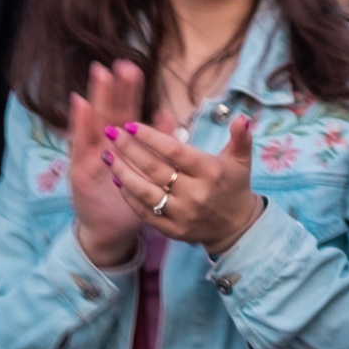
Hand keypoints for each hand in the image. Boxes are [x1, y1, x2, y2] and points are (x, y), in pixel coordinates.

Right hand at [66, 64, 149, 266]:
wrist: (112, 231)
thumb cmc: (133, 201)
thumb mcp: (150, 173)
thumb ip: (159, 146)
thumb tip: (171, 116)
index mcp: (122, 145)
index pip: (127, 113)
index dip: (129, 92)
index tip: (133, 68)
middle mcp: (104, 146)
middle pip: (110, 112)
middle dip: (113, 88)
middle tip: (118, 62)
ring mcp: (90, 156)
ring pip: (94, 121)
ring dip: (96, 96)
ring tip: (100, 73)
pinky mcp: (80, 170)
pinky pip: (80, 145)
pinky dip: (79, 123)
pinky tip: (80, 103)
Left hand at [103, 114, 263, 256]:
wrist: (236, 227)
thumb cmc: (234, 185)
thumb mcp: (241, 160)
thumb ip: (240, 137)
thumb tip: (241, 117)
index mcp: (211, 173)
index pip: (175, 152)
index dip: (151, 137)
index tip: (130, 124)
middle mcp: (195, 194)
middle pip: (155, 169)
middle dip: (129, 149)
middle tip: (110, 132)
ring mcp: (183, 215)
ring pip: (145, 192)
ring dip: (123, 172)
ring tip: (107, 155)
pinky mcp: (173, 231)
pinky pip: (145, 213)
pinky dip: (129, 197)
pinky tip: (118, 181)